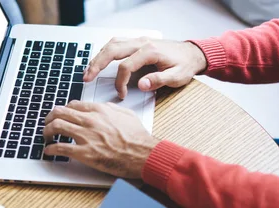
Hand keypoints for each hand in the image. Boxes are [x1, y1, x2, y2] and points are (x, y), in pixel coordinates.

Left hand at [43, 101, 159, 178]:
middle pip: (60, 113)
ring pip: (56, 127)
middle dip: (49, 118)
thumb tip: (103, 107)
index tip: (60, 115)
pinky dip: (51, 148)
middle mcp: (90, 120)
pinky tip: (49, 150)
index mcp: (99, 110)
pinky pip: (61, 147)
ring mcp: (86, 136)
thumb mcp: (126, 114)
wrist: (143, 154)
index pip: (73, 105)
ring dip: (47, 131)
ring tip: (45, 136)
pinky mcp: (85, 153)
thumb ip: (111, 108)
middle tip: (47, 124)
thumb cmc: (137, 137)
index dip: (63, 110)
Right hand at [83, 37, 206, 98]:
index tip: (121, 94)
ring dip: (98, 57)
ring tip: (88, 71)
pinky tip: (99, 61)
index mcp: (150, 51)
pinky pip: (116, 44)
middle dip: (97, 64)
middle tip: (86, 78)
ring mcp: (138, 41)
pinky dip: (105, 52)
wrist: (192, 54)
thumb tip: (141, 85)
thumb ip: (158, 80)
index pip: (126, 66)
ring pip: (112, 44)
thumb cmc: (184, 65)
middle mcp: (141, 42)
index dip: (120, 82)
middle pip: (112, 50)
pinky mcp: (137, 43)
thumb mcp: (177, 77)